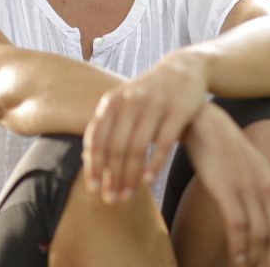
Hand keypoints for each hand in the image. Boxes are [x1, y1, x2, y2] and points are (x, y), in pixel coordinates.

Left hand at [82, 50, 207, 202]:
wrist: (183, 71)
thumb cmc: (147, 95)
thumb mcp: (122, 103)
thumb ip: (106, 126)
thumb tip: (87, 158)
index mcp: (111, 101)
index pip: (96, 138)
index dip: (93, 165)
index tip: (92, 188)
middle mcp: (129, 101)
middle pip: (115, 146)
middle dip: (112, 177)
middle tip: (112, 199)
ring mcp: (153, 105)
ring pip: (136, 148)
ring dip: (130, 176)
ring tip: (128, 195)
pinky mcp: (176, 111)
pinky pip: (162, 144)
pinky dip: (153, 165)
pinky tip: (147, 181)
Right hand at [184, 104, 269, 266]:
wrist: (203, 123)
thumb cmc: (226, 153)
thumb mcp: (255, 173)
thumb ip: (267, 196)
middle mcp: (269, 188)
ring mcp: (247, 187)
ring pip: (261, 235)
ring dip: (256, 260)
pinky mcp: (225, 187)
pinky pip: (238, 226)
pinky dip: (239, 247)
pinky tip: (235, 260)